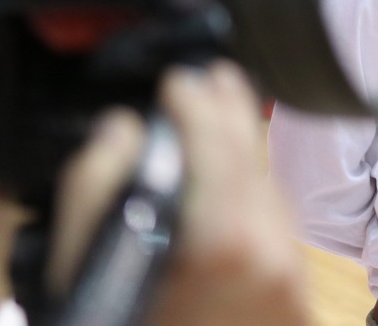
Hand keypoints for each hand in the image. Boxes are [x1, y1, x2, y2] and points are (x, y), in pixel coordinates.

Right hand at [48, 60, 310, 325]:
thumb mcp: (83, 274)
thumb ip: (97, 193)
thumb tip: (124, 131)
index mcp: (220, 238)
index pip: (217, 134)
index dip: (196, 98)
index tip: (178, 77)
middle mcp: (269, 251)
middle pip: (253, 154)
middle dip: (229, 111)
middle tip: (208, 79)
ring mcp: (288, 278)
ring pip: (270, 189)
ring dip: (244, 150)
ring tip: (217, 119)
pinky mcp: (294, 301)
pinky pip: (276, 228)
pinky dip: (253, 194)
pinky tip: (229, 187)